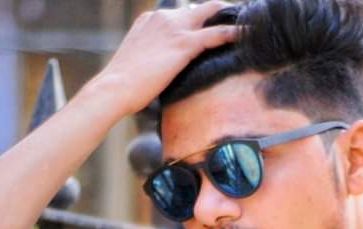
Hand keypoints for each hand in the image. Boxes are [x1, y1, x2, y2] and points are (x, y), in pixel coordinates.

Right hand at [96, 2, 238, 116]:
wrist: (115, 87)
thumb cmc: (124, 84)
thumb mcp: (140, 62)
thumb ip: (155, 58)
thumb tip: (164, 72)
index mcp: (150, 19)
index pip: (181, 13)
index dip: (198, 19)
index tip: (211, 25)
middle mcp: (162, 17)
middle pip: (197, 8)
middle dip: (216, 11)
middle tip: (235, 17)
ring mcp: (173, 28)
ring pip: (209, 14)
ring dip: (228, 18)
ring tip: (246, 23)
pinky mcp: (183, 44)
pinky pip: (215, 34)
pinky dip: (232, 33)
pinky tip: (244, 34)